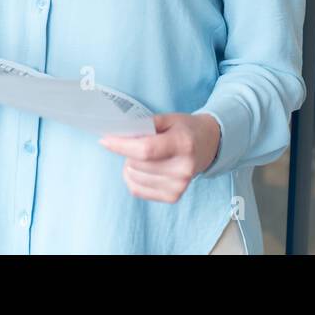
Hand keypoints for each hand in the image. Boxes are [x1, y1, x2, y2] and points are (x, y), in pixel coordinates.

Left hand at [97, 112, 221, 202]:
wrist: (209, 145)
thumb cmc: (185, 130)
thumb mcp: (169, 118)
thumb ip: (145, 124)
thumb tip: (119, 133)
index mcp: (183, 144)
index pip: (146, 149)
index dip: (122, 145)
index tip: (105, 140)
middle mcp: (183, 168)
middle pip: (137, 164)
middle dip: (128, 151)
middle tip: (137, 143)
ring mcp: (179, 185)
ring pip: (134, 178)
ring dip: (130, 165)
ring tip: (144, 156)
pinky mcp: (173, 196)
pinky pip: (137, 190)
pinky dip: (133, 178)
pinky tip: (143, 169)